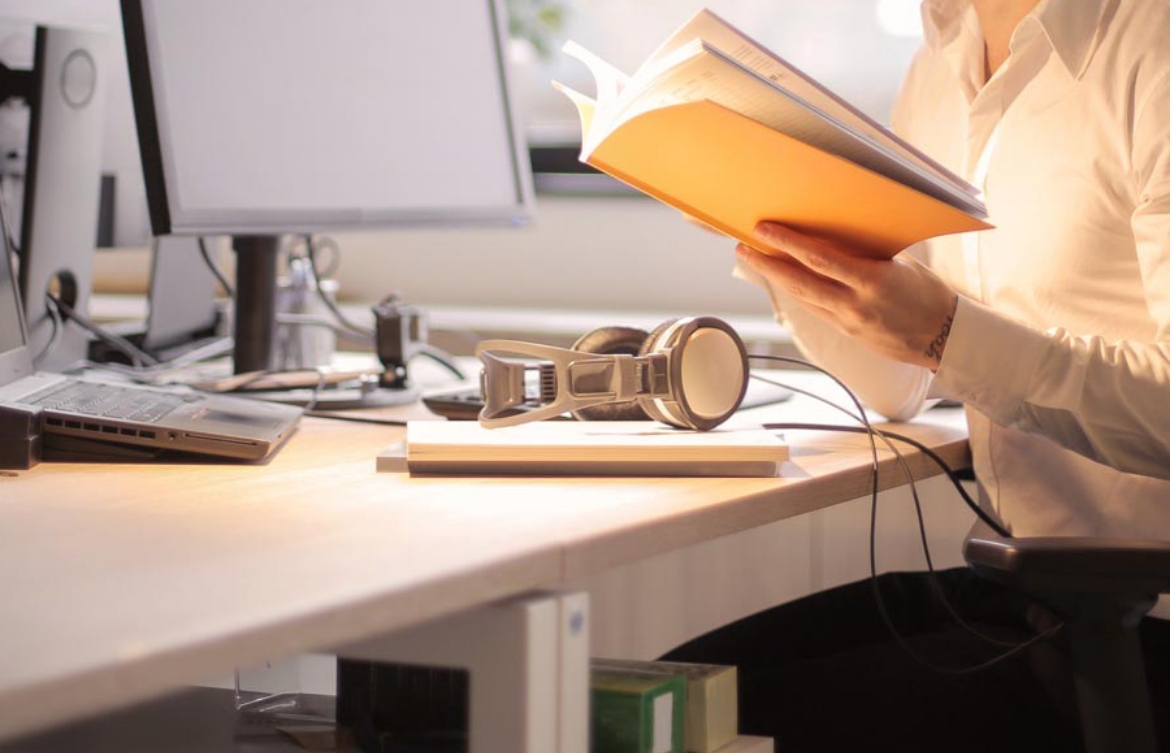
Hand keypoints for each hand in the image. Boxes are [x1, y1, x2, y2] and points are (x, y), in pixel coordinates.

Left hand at [738, 221, 958, 370]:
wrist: (945, 338)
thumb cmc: (928, 294)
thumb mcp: (901, 265)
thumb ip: (867, 253)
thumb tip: (837, 234)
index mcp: (873, 281)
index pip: (819, 259)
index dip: (787, 243)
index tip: (764, 229)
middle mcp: (855, 304)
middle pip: (799, 282)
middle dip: (767, 264)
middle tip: (743, 247)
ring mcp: (848, 322)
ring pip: (802, 298)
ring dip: (776, 279)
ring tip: (755, 259)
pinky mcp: (846, 333)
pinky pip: (815, 309)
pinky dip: (797, 292)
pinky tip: (784, 279)